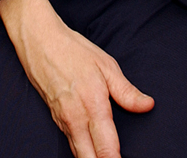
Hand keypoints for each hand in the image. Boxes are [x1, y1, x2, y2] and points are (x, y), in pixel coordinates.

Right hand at [0, 0, 152, 157]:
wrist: (39, 40)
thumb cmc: (73, 50)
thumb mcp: (106, 65)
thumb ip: (126, 91)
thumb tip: (147, 105)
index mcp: (93, 105)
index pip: (107, 148)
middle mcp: (75, 118)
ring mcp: (63, 120)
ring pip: (78, 154)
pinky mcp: (55, 118)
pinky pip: (70, 142)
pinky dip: (81, 151)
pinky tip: (91, 153)